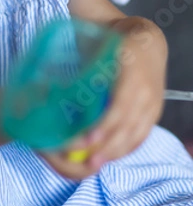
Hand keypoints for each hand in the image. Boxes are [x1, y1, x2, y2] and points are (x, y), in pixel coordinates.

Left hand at [37, 20, 166, 179]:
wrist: (148, 43)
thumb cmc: (115, 43)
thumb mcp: (100, 46)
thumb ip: (86, 66)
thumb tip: (51, 78)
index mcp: (131, 75)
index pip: (119, 108)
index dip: (104, 126)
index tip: (87, 139)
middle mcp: (146, 93)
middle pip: (127, 127)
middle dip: (106, 146)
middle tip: (85, 160)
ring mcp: (153, 105)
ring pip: (136, 135)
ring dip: (115, 152)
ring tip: (94, 163)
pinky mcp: (154, 113)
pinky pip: (142, 136)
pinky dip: (126, 148)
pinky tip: (109, 156)